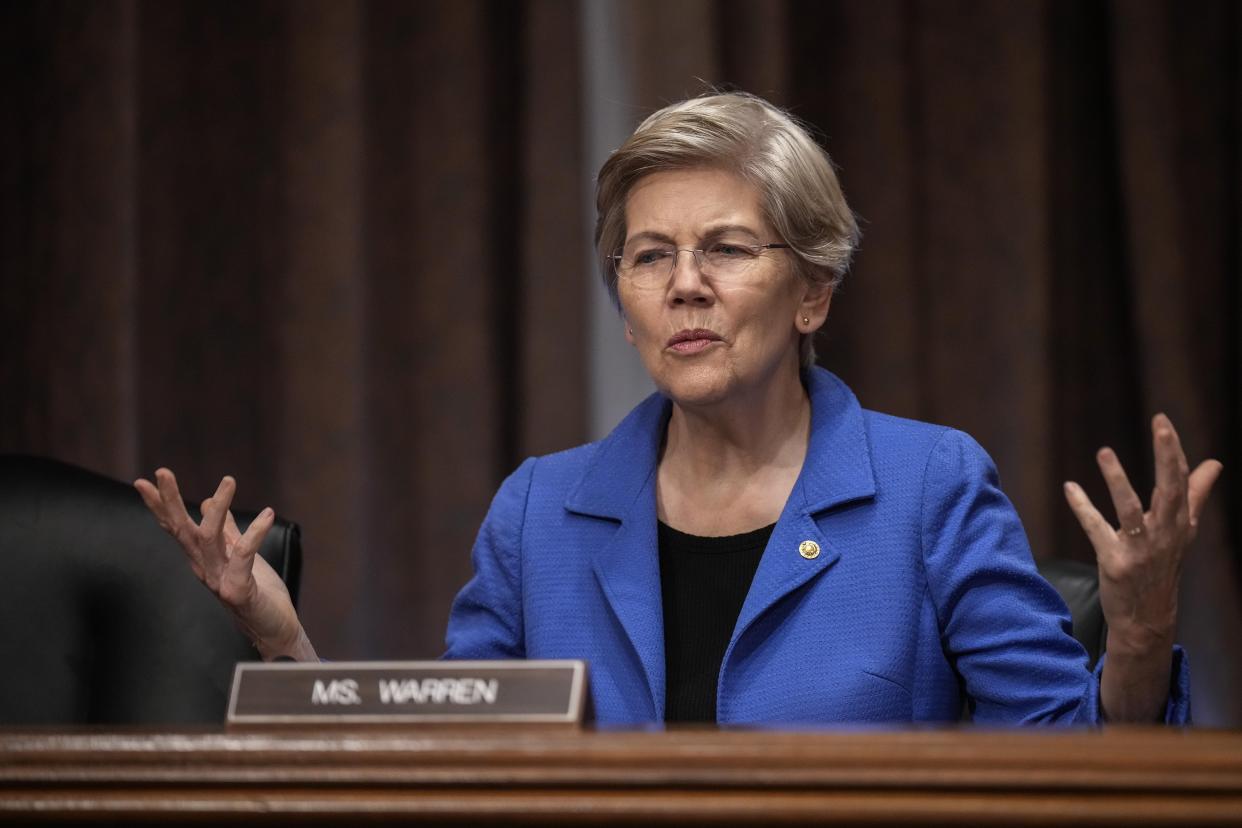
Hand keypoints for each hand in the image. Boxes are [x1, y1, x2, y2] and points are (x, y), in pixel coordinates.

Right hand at [134, 469, 315, 660]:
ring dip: (217, 509)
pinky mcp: (239, 590)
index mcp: (203, 558)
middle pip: (182, 531)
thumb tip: (207, 501)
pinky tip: (267, 514)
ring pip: (209, 539)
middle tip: (162, 472)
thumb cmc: (257, 591)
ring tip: (229, 480)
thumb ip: (226, 530)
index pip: (176, 527)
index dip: (161, 505)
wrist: (274, 627)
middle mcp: (205, 568)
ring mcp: (219, 580)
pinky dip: (255, 533)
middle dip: (170, 502)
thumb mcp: (239, 553)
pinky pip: (244, 556)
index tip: (145, 480)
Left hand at [1063, 413, 1221, 719]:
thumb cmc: (1163, 565)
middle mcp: (1165, 534)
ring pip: (1131, 510)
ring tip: (1105, 451)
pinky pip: (1097, 531)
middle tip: (1161, 426)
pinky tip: (1070, 487)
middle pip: (1169, 490)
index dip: (1173, 450)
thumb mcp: (1183, 529)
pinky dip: (1083, 508)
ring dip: (1118, 480)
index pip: (1180, 480)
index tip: (1162, 420)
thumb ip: (1195, 493)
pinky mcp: (1115, 563)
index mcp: (1180, 522)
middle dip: (1166, 458)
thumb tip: (1214, 463)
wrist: (1147, 617)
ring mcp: (1140, 550)